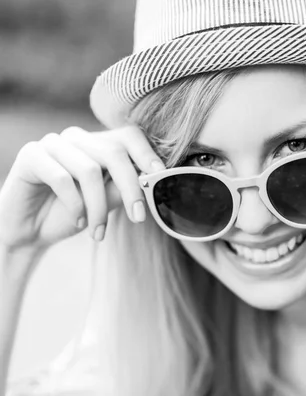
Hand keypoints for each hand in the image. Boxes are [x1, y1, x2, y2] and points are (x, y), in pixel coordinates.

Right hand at [0, 125, 164, 252]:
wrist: (28, 233)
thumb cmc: (72, 215)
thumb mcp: (105, 202)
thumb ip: (124, 187)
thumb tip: (150, 179)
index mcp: (98, 144)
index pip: (129, 136)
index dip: (147, 153)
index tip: (159, 175)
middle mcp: (77, 138)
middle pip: (114, 152)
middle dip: (130, 188)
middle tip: (138, 218)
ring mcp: (52, 143)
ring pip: (89, 170)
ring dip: (98, 207)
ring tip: (99, 231)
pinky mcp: (30, 155)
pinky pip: (62, 178)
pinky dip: (75, 205)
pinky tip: (78, 222)